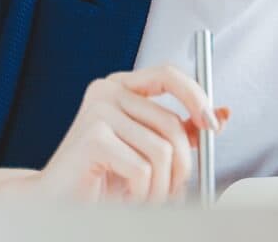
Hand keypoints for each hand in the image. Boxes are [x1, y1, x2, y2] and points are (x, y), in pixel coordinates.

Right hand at [30, 65, 229, 203]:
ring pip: (160, 150)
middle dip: (181, 164)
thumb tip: (223, 114)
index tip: (212, 124)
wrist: (54, 201)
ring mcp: (97, 112)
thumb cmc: (103, 174)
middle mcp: (108, 91)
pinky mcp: (92, 138)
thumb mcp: (150, 147)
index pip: (170, 75)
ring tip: (145, 197)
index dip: (196, 97)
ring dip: (161, 185)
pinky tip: (125, 196)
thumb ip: (183, 130)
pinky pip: (142, 168)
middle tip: (176, 188)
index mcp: (123, 86)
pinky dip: (142, 192)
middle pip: (170, 123)